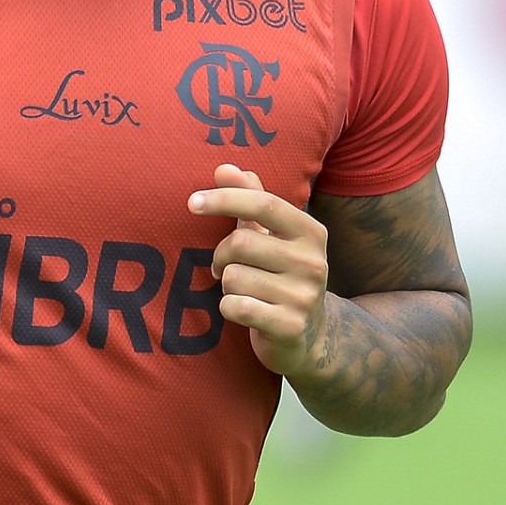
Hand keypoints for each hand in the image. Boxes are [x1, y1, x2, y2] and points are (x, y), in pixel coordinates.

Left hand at [190, 164, 331, 377]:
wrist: (309, 336)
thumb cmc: (281, 276)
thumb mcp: (272, 236)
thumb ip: (251, 199)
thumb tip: (225, 168)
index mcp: (310, 232)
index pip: (263, 204)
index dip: (225, 199)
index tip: (192, 202)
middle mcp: (313, 262)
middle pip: (240, 243)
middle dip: (220, 256)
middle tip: (223, 267)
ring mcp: (304, 296)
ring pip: (233, 277)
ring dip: (226, 284)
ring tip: (244, 291)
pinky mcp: (289, 326)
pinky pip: (234, 306)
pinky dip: (229, 307)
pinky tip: (245, 311)